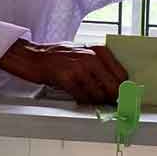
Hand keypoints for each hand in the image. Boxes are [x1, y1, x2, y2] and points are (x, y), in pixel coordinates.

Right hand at [0, 40, 128, 104]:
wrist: (32, 56)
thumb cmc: (57, 56)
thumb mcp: (83, 52)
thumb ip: (99, 65)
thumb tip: (115, 85)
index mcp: (99, 50)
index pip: (122, 75)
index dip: (123, 89)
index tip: (123, 98)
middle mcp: (91, 57)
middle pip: (113, 87)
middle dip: (112, 99)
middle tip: (111, 105)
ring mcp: (80, 68)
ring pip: (99, 95)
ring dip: (97, 102)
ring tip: (92, 101)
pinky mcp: (67, 79)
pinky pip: (83, 98)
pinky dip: (84, 102)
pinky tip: (81, 99)